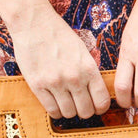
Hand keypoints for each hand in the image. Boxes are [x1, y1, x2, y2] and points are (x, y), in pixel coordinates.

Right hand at [7, 4, 110, 119]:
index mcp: (89, 68)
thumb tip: (97, 95)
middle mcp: (74, 78)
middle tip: (80, 105)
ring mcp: (55, 83)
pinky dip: (55, 110)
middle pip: (86, 111)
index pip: (102, 101)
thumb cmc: (60, 36)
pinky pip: (51, 110)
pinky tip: (55, 102)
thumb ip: (90, 73)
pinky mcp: (37, 85)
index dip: (100, 108)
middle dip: (85, 111)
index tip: (96, 107)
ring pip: (69, 113)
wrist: (34, 23)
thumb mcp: (83, 52)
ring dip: (69, 111)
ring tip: (66, 102)